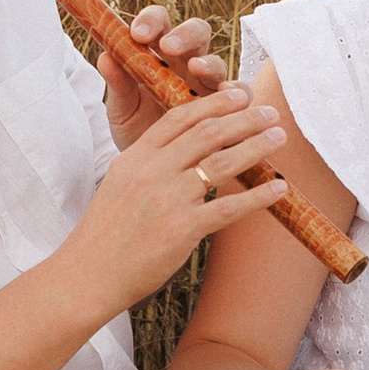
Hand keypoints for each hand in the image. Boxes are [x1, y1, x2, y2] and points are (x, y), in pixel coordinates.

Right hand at [62, 92, 284, 315]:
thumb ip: (149, 162)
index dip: (213, 103)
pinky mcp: (182, 230)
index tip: (238, 96)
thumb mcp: (119, 183)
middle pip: (208, 133)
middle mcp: (153, 171)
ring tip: (279, 138)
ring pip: (223, 162)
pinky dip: (258, 196)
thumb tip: (181, 149)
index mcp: (136, 156)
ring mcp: (169, 199)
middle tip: (269, 112)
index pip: (180, 117)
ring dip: (257, 146)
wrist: (89, 274)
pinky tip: (279, 188)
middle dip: (244, 118)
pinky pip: (229, 207)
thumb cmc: (104, 233)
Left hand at [101, 6, 230, 146]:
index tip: (138, 33)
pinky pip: (239, 92)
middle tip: (168, 47)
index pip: (159, 23)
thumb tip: (105, 57)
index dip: (152, 21)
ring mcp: (208, 84)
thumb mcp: (122, 109)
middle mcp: (186, 63)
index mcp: (158, 54)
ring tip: (196, 69)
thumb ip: (118, 84)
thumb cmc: (136, 131)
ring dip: (207, 62)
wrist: (153, 173)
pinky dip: (236, 90)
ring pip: (216, 60)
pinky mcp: (226, 107)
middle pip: (196, 32)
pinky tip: (226, 94)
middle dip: (184, 35)